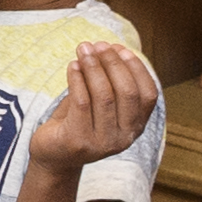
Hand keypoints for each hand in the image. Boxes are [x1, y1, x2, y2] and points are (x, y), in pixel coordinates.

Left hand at [31, 41, 159, 176]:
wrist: (53, 155)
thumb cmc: (78, 122)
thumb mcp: (100, 102)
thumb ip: (110, 79)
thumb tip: (113, 47)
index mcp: (136, 127)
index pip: (148, 94)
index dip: (137, 68)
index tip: (120, 48)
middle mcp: (124, 138)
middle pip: (127, 92)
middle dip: (112, 63)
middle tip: (97, 46)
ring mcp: (102, 143)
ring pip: (104, 95)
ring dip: (93, 67)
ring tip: (83, 50)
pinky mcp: (78, 141)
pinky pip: (81, 102)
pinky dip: (77, 79)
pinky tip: (72, 66)